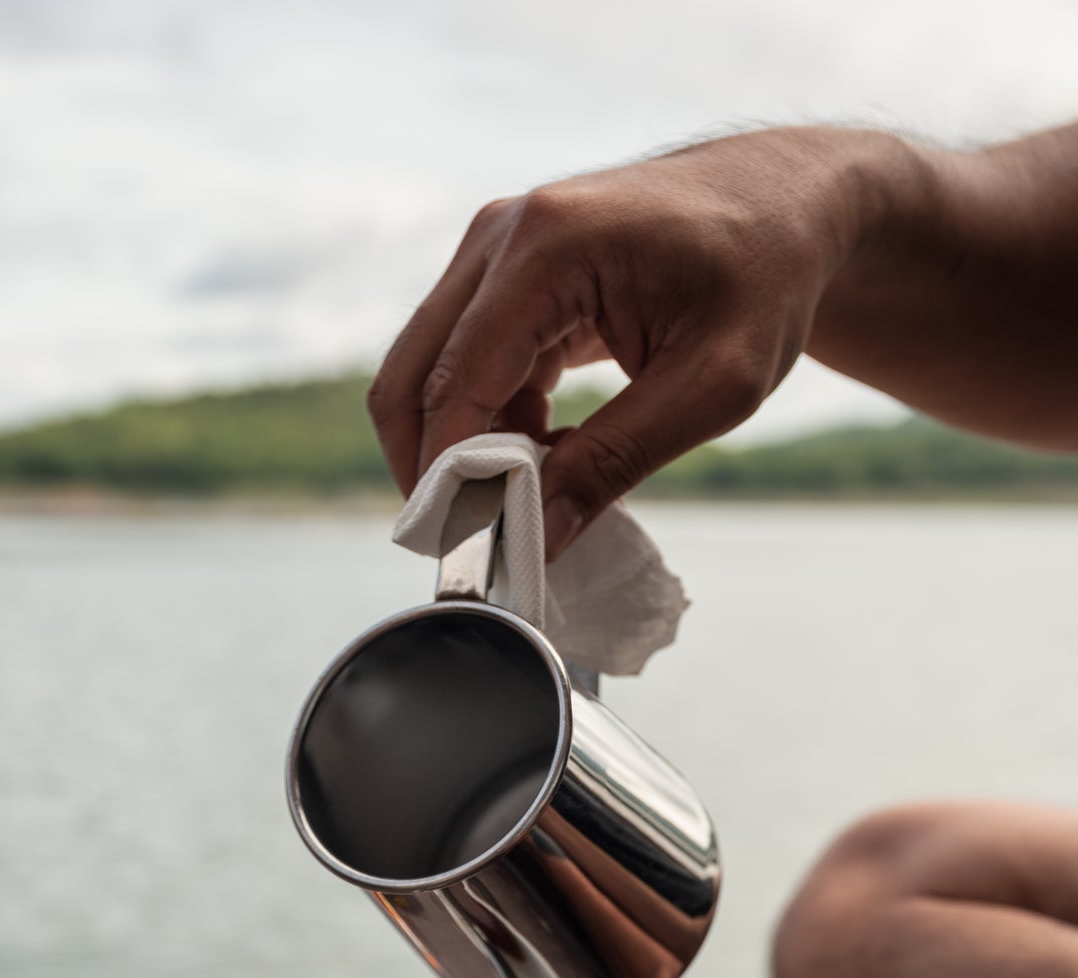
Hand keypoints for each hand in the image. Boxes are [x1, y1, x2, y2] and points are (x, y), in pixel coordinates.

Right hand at [368, 127, 899, 555]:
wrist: (790, 201)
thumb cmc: (768, 275)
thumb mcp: (714, 386)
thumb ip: (619, 460)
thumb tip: (539, 537)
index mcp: (547, 247)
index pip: (455, 385)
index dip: (449, 482)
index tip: (471, 554)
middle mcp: (502, 235)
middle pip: (409, 378)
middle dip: (430, 472)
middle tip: (473, 545)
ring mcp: (497, 247)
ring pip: (428, 375)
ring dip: (462, 450)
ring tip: (528, 501)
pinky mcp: (508, 271)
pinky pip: (465, 364)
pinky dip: (489, 423)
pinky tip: (546, 456)